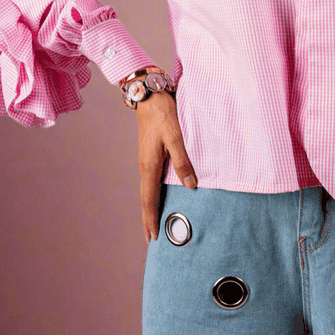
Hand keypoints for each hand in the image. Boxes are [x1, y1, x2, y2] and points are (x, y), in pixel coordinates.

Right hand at [136, 89, 196, 244]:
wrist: (149, 95)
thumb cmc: (163, 114)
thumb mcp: (176, 136)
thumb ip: (182, 160)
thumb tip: (190, 185)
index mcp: (149, 165)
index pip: (149, 199)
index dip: (151, 219)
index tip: (153, 237)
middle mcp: (145, 166)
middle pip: (146, 199)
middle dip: (148, 219)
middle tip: (151, 238)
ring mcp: (146, 160)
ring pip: (147, 190)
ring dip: (150, 207)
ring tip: (154, 222)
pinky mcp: (150, 153)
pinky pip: (151, 180)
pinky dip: (153, 194)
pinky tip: (158, 196)